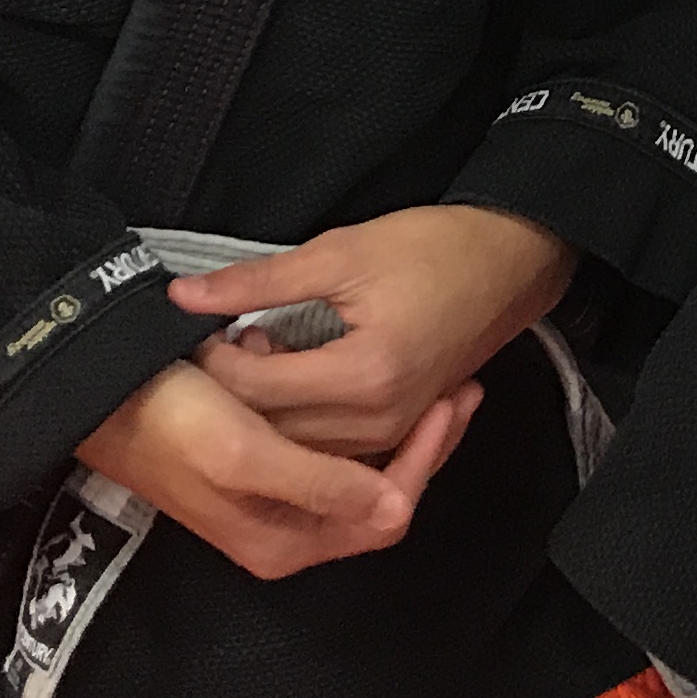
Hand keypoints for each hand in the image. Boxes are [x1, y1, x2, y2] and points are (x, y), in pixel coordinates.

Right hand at [75, 358, 481, 580]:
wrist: (93, 392)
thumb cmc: (169, 416)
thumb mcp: (245, 450)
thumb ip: (322, 484)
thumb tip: (397, 510)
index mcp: (284, 540)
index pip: (387, 513)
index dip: (427, 459)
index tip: (453, 398)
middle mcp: (281, 530)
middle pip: (377, 492)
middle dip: (418, 439)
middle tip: (457, 384)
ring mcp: (268, 498)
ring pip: (354, 465)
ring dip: (382, 421)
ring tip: (409, 371)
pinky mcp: (255, 465)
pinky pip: (322, 443)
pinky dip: (340, 408)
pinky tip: (341, 369)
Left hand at [177, 202, 580, 456]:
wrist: (511, 261)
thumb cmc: (436, 249)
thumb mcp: (342, 251)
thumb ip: (258, 281)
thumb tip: (185, 296)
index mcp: (364, 375)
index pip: (257, 391)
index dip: (213, 362)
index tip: (197, 330)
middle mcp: (379, 419)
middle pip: (272, 432)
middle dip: (232, 394)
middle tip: (214, 345)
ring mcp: (392, 431)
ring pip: (297, 448)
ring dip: (264, 412)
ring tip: (251, 356)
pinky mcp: (399, 430)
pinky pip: (329, 448)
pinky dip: (297, 424)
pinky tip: (286, 383)